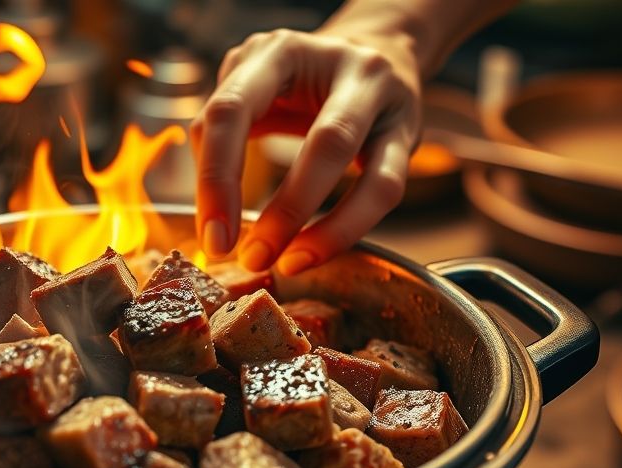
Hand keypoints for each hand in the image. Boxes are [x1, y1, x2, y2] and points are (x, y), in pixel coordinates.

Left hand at [191, 28, 421, 274]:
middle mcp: (339, 63)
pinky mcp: (408, 129)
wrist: (376, 51)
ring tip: (288, 262)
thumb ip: (221, 134)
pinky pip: (386, 188)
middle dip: (282, 211)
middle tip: (253, 258)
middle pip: (317, 142)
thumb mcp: (253, 89)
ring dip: (320, 227)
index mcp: (279, 51)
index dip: (216, 180)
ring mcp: (380, 93)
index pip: (234, 112)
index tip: (213, 237)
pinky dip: (347, 227)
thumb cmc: (300, 82)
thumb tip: (213, 209)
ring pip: (354, 162)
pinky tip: (316, 251)